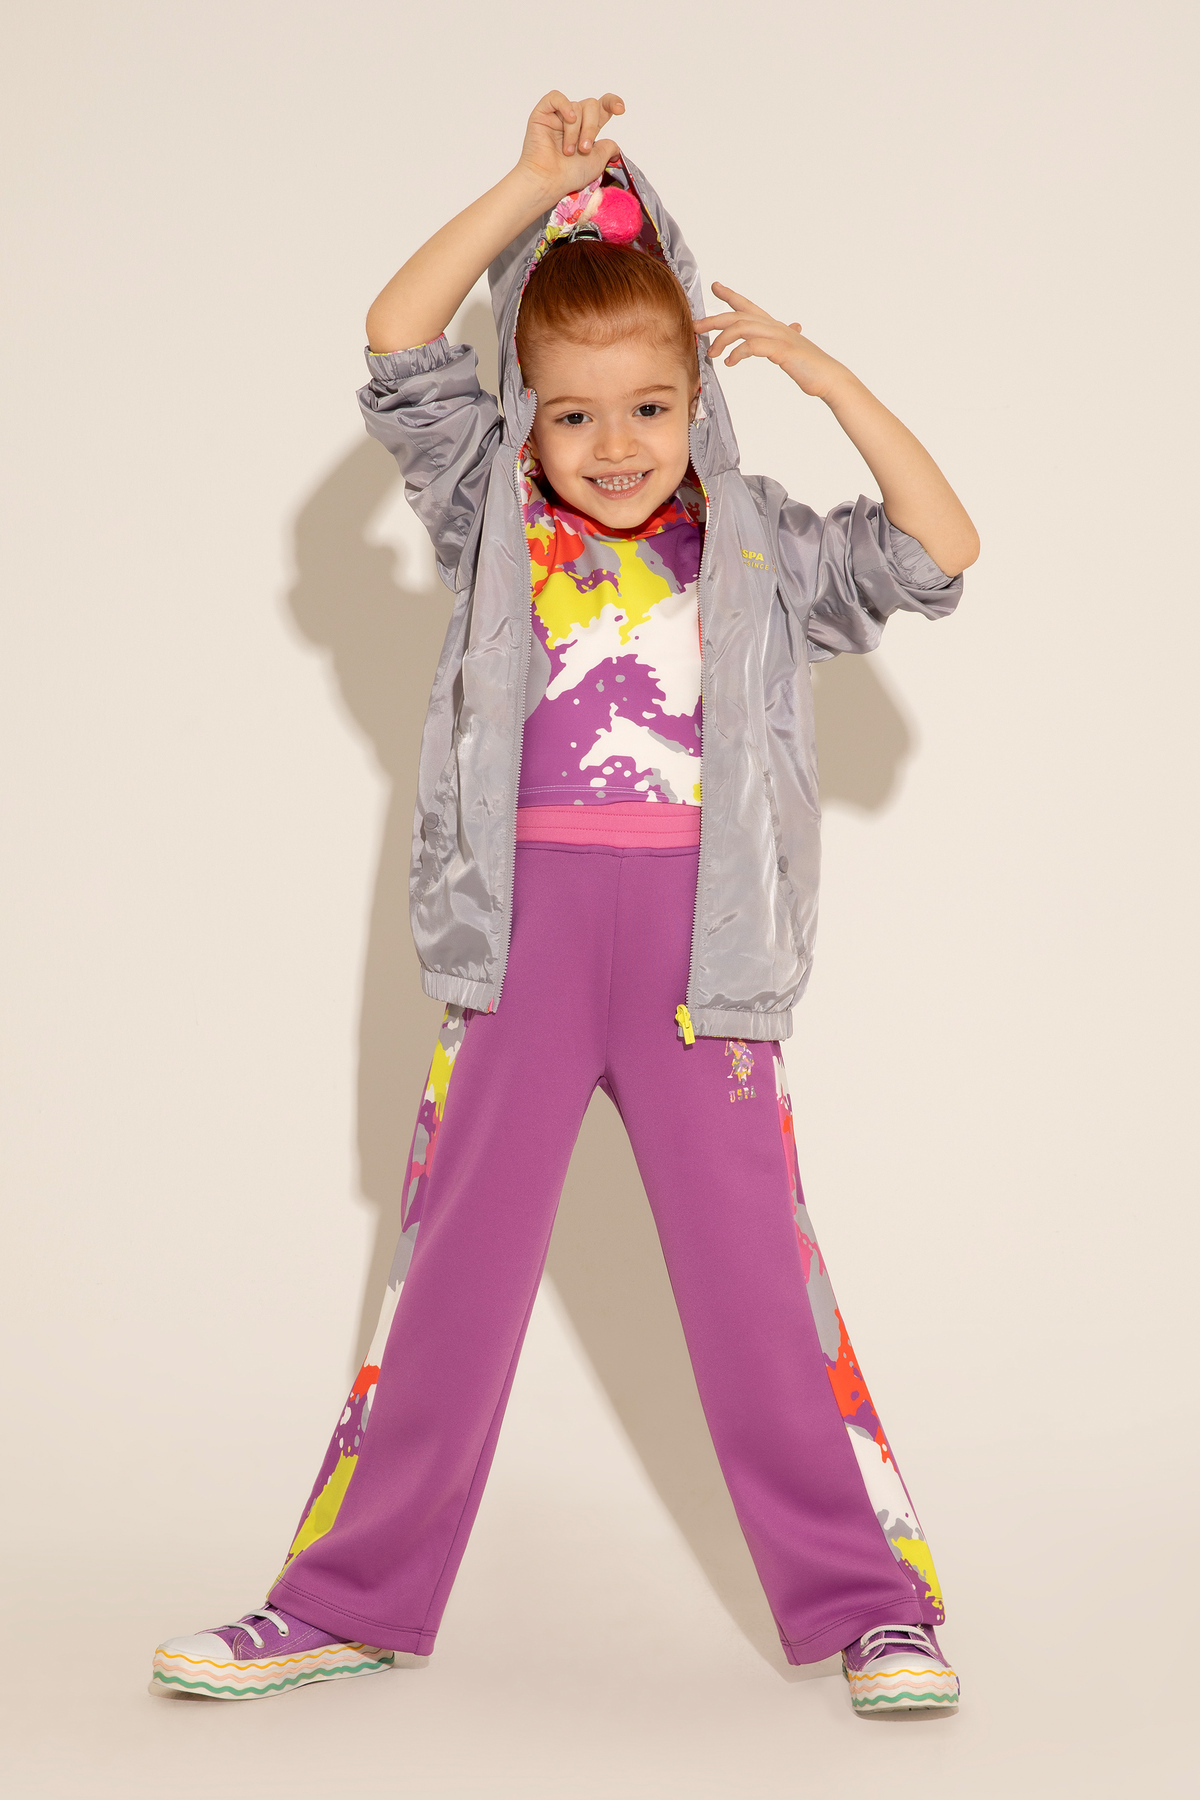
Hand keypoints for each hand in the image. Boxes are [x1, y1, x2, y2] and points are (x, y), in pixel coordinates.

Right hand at [517, 90, 625, 207]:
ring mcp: (558, 116)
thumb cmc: (569, 175)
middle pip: (591, 106)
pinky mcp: (543, 113)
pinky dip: (565, 105)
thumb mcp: (598, 161)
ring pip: (576, 107)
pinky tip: (568, 119)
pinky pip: (556, 97)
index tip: (620, 111)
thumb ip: (608, 147)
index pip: (603, 108)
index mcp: (588, 130)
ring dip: (575, 131)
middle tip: (583, 149)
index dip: (612, 103)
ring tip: (567, 151)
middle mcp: (574, 121)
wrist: (549, 181)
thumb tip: (614, 145)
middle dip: (591, 128)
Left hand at [693, 283, 844, 399]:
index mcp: (775, 326)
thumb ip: (778, 345)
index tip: (715, 287)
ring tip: (711, 353)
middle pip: (739, 315)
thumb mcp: (789, 352)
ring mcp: (779, 336)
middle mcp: (775, 326)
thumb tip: (777, 340)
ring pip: (742, 328)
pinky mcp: (782, 350)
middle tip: (696, 326)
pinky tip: (729, 362)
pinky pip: (753, 346)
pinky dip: (738, 352)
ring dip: (722, 340)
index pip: (749, 306)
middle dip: (714, 319)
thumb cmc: (809, 368)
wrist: (829, 378)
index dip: (731, 296)